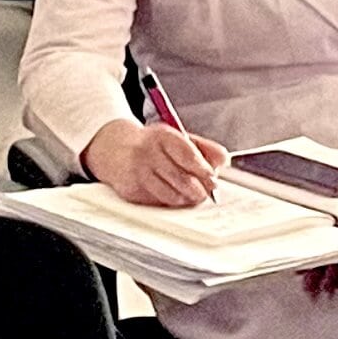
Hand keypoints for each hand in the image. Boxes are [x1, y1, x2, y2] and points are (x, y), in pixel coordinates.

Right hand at [83, 120, 225, 206]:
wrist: (113, 148)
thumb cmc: (151, 145)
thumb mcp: (175, 138)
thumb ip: (203, 147)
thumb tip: (224, 161)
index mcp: (163, 136)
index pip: (188, 155)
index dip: (204, 170)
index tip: (214, 180)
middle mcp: (148, 153)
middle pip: (181, 179)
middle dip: (198, 190)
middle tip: (206, 194)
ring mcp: (137, 173)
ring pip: (171, 195)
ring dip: (185, 199)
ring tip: (191, 196)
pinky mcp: (131, 190)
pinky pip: (158, 202)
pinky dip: (169, 202)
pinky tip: (171, 195)